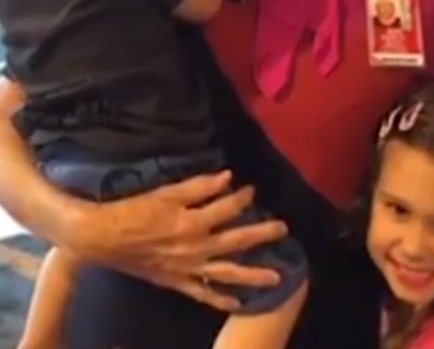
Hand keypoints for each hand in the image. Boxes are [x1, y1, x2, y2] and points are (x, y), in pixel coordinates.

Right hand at [70, 171, 287, 311]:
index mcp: (193, 222)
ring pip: (227, 273)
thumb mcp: (166, 192)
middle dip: (261, 234)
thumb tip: (228, 178)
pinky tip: (239, 303)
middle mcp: (195, 248)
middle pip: (236, 241)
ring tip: (277, 277)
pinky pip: (203, 294)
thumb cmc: (133, 210)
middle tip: (283, 229)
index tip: (252, 190)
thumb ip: (199, 187)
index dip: (242, 197)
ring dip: (253, 274)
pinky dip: (221, 299)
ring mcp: (188, 269)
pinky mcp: (176, 282)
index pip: (227, 208)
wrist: (103, 238)